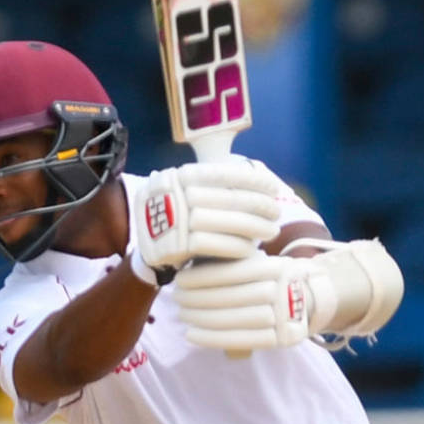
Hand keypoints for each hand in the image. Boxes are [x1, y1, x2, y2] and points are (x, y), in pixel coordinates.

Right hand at [132, 159, 283, 275]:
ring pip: (226, 222)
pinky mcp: (177, 246)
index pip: (225, 174)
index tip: (273, 188)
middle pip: (230, 198)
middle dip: (260, 205)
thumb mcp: (183, 190)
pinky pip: (216, 245)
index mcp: (181, 176)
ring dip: (256, 227)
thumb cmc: (175, 216)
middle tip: (277, 212)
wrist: (146, 249)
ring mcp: (176, 220)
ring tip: (273, 231)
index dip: (253, 181)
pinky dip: (237, 246)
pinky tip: (253, 249)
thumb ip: (211, 184)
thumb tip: (255, 179)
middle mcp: (178, 195)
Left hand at [172, 255, 313, 349]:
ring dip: (202, 318)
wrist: (310, 301)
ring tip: (182, 315)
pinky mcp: (282, 339)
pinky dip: (213, 338)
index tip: (180, 279)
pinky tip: (192, 335)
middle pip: (232, 296)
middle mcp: (282, 291)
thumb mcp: (261, 263)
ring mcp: (284, 317)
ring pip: (235, 319)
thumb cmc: (271, 280)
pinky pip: (243, 341)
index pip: (233, 272)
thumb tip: (190, 269)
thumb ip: (234, 264)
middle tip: (176, 298)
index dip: (202, 277)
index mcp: (275, 266)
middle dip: (198, 298)